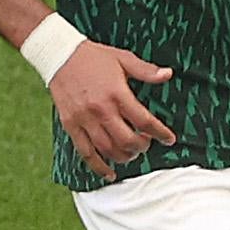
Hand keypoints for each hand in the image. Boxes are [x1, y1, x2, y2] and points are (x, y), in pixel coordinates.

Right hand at [49, 42, 177, 180]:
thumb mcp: (123, 59)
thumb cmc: (94, 57)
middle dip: (142, 147)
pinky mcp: (71, 125)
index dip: (160, 133)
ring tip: (131, 154)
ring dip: (124, 157)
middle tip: (146, 144)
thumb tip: (168, 74)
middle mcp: (101, 109)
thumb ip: (146, 71)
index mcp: (116, 93)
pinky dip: (98, 167)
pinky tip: (109, 174)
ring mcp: (84, 119)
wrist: (59, 55)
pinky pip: (85, 152)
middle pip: (127, 140)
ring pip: (108, 150)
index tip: (169, 139)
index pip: (144, 121)